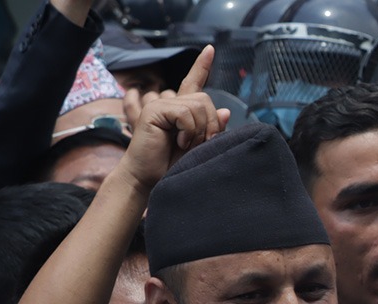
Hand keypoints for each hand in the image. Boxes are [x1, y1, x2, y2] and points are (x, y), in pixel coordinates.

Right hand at [116, 45, 230, 191]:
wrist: (151, 180)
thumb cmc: (173, 165)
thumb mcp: (200, 146)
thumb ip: (212, 128)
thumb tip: (227, 111)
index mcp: (181, 108)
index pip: (193, 82)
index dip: (202, 65)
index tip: (211, 49)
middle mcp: (170, 101)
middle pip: (205, 99)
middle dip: (210, 124)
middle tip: (200, 144)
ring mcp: (160, 103)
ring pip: (199, 106)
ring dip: (199, 130)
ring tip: (185, 145)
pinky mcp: (154, 110)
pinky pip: (185, 113)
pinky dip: (188, 131)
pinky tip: (177, 142)